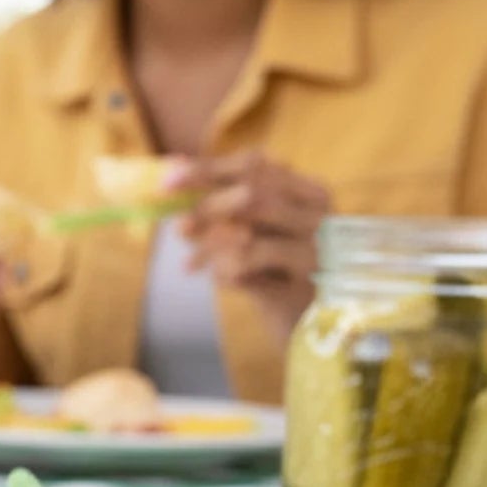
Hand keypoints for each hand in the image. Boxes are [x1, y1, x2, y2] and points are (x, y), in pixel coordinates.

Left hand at [174, 151, 330, 350]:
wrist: (306, 321)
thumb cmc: (273, 266)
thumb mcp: (250, 227)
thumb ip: (216, 198)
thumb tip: (172, 165)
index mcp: (308, 192)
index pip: (255, 165)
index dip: (207, 170)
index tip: (166, 183)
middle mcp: (319, 216)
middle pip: (253, 196)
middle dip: (206, 210)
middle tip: (178, 228)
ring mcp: (315, 252)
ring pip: (248, 236)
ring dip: (209, 247)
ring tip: (193, 263)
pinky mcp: (301, 288)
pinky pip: (245, 273)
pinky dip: (222, 273)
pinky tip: (220, 279)